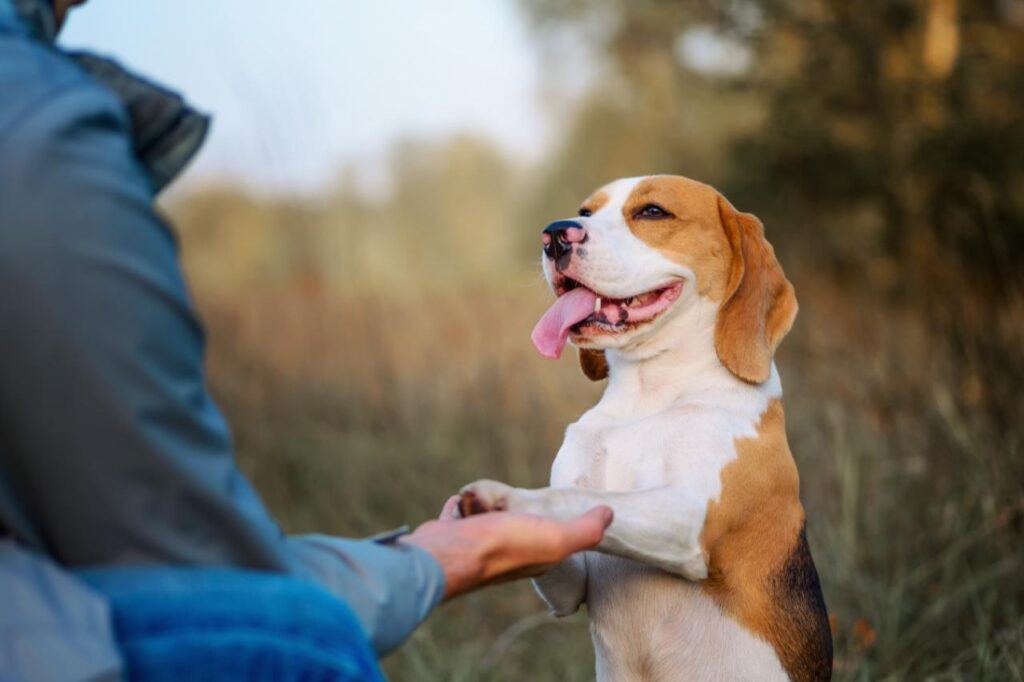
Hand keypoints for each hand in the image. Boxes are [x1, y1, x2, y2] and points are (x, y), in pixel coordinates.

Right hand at [401, 496, 611, 599]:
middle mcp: (506, 555)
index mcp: (535, 558)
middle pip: (516, 527)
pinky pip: (458, 515)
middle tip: (519, 499)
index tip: (557, 508)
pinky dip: (460, 507)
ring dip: (487, 507)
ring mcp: (476, 545)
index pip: (550, 539)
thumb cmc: (504, 546)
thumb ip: (585, 530)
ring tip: (490, 498)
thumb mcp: (556, 539)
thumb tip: (610, 514)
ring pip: (486, 521)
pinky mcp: (451, 534)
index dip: (556, 524)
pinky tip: (462, 501)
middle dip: (517, 512)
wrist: (449, 553)